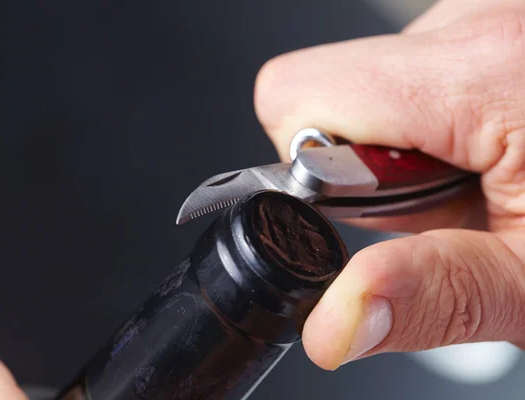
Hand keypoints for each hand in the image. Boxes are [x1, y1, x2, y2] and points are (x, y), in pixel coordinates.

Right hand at [254, 0, 524, 369]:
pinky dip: (441, 114)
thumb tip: (335, 320)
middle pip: (332, 86)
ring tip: (488, 171)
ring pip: (376, 78)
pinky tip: (499, 143)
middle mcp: (490, 16)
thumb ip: (430, 295)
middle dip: (367, 160)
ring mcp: (500, 9)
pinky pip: (421, 64)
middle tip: (450, 196)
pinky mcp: (505, 20)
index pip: (300, 95)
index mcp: (489, 71)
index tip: (374, 206)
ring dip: (409, 140)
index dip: (311, 164)